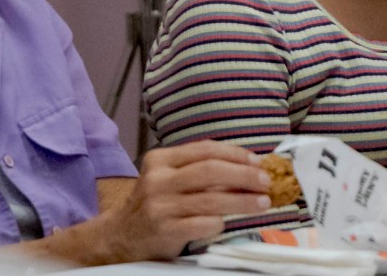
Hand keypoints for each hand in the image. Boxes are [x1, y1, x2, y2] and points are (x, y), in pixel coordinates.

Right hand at [100, 141, 273, 260]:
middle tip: (266, 181)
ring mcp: (160, 207)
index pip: (205, 150)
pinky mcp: (165, 231)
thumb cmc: (155, 203)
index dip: (237, 154)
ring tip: (262, 202)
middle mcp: (157, 181)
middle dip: (245, 175)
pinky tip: (230, 222)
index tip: (258, 161)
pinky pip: (203, 224)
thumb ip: (198, 167)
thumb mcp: (167, 177)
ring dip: (243, 201)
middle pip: (211, 171)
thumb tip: (248, 165)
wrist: (120, 237)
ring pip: (211, 199)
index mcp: (160, 160)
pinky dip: (221, 222)